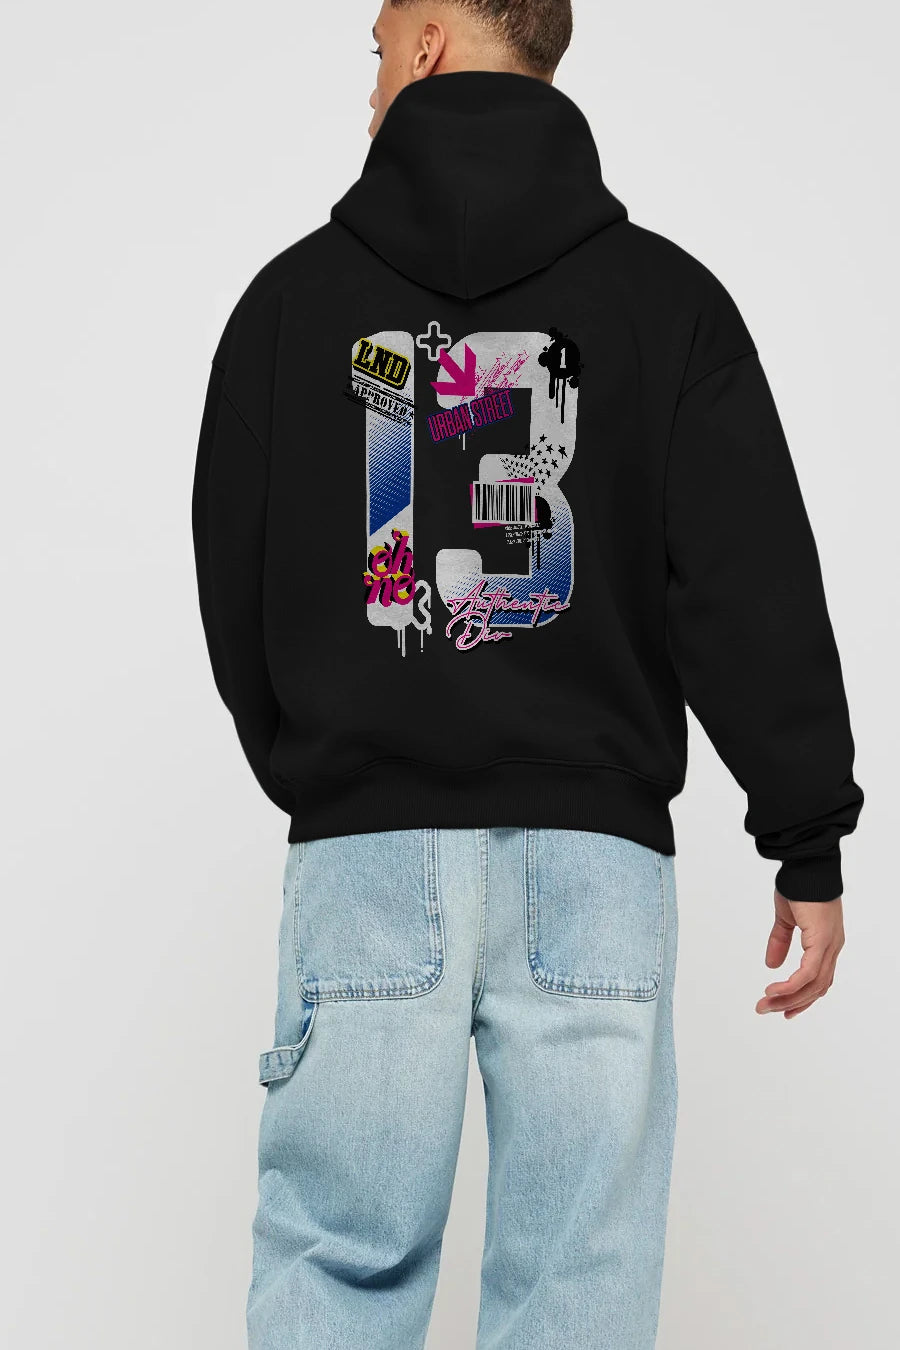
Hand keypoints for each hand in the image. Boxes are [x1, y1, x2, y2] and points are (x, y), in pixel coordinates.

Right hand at [756, 890, 844, 1018]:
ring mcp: (829, 945)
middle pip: (816, 987)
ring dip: (788, 998)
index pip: (819, 979)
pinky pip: (807, 973)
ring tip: (765, 1003)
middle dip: (791, 1003)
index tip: (785, 1009)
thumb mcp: (786, 918)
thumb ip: (780, 941)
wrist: (806, 866)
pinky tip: (773, 990)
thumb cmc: (799, 886)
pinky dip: (790, 985)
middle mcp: (832, 947)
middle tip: (768, 1010)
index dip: (802, 997)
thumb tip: (771, 964)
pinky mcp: (821, 941)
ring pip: (812, 985)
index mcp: (827, 942)